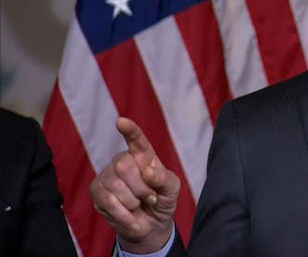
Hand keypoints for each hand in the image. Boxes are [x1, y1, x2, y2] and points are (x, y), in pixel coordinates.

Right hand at [90, 117, 180, 253]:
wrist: (150, 226)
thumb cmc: (162, 200)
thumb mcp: (172, 189)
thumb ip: (164, 178)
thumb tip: (148, 171)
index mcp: (143, 156)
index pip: (136, 140)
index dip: (130, 131)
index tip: (121, 121)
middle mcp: (122, 161)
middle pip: (124, 166)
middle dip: (141, 188)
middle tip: (150, 198)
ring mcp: (107, 176)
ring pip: (115, 186)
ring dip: (133, 203)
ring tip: (138, 205)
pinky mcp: (96, 192)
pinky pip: (108, 202)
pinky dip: (124, 214)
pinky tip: (130, 216)